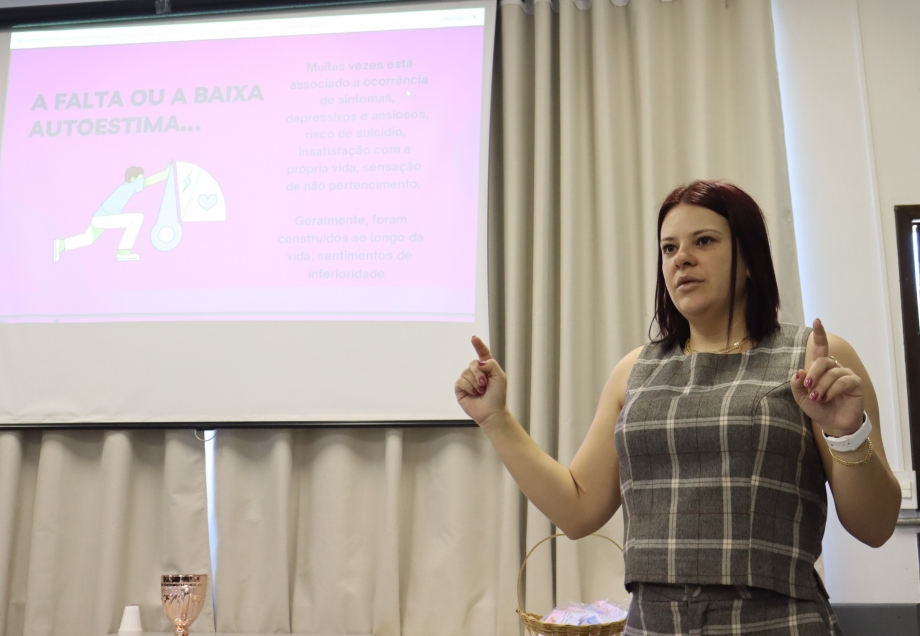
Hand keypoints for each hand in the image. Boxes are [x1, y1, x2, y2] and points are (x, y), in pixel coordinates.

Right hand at [454, 336, 508, 428]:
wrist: (491, 412)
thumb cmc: (498, 396)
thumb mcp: (500, 376)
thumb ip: (491, 364)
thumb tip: (478, 362)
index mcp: (487, 368)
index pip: (482, 353)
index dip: (478, 345)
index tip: (473, 338)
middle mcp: (477, 373)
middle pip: (473, 363)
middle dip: (479, 373)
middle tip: (485, 384)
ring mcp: (468, 380)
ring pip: (466, 372)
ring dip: (475, 383)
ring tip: (481, 391)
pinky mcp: (460, 388)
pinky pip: (461, 381)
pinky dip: (469, 387)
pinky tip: (474, 394)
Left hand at [791, 318, 864, 436]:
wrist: (833, 424)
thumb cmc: (818, 408)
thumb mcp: (801, 397)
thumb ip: (797, 384)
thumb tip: (799, 371)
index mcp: (821, 368)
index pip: (821, 347)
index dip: (820, 334)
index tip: (817, 321)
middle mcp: (834, 368)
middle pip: (823, 360)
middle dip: (814, 373)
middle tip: (809, 387)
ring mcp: (846, 374)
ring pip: (832, 372)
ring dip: (822, 386)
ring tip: (817, 398)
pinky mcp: (856, 383)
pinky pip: (844, 381)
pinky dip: (833, 390)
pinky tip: (827, 398)